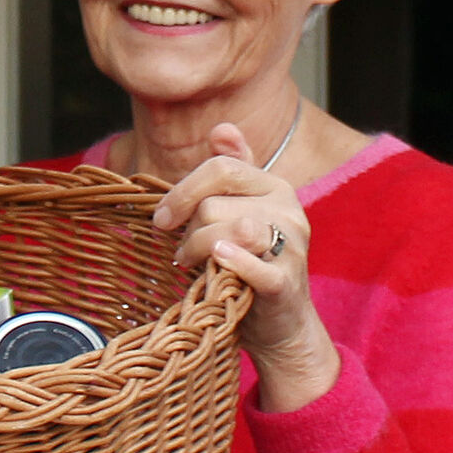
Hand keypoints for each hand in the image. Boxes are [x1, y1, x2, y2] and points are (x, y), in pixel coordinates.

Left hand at [152, 123, 338, 411]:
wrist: (281, 324)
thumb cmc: (249, 263)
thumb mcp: (242, 212)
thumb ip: (234, 170)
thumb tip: (223, 127)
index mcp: (275, 187)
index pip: (221, 167)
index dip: (182, 190)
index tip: (161, 218)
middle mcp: (289, 209)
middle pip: (214, 203)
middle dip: (188, 229)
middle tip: (183, 252)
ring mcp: (292, 245)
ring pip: (225, 229)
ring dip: (196, 250)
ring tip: (192, 265)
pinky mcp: (287, 282)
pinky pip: (254, 265)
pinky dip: (231, 263)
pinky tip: (218, 265)